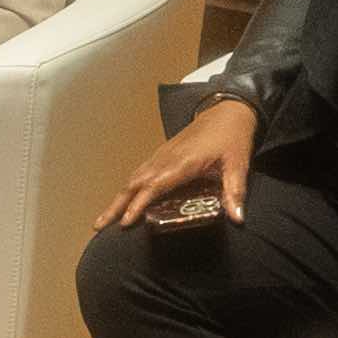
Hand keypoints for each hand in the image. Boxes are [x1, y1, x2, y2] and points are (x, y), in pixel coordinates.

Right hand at [97, 97, 257, 229]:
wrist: (226, 111)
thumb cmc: (232, 137)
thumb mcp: (238, 165)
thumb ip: (235, 192)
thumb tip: (238, 219)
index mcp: (183, 162)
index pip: (154, 185)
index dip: (139, 204)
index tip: (126, 222)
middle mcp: (166, 158)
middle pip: (134, 184)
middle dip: (115, 206)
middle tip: (99, 226)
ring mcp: (161, 156)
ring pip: (132, 179)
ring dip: (116, 199)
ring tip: (103, 220)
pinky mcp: (161, 155)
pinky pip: (138, 174)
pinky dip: (126, 189)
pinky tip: (122, 202)